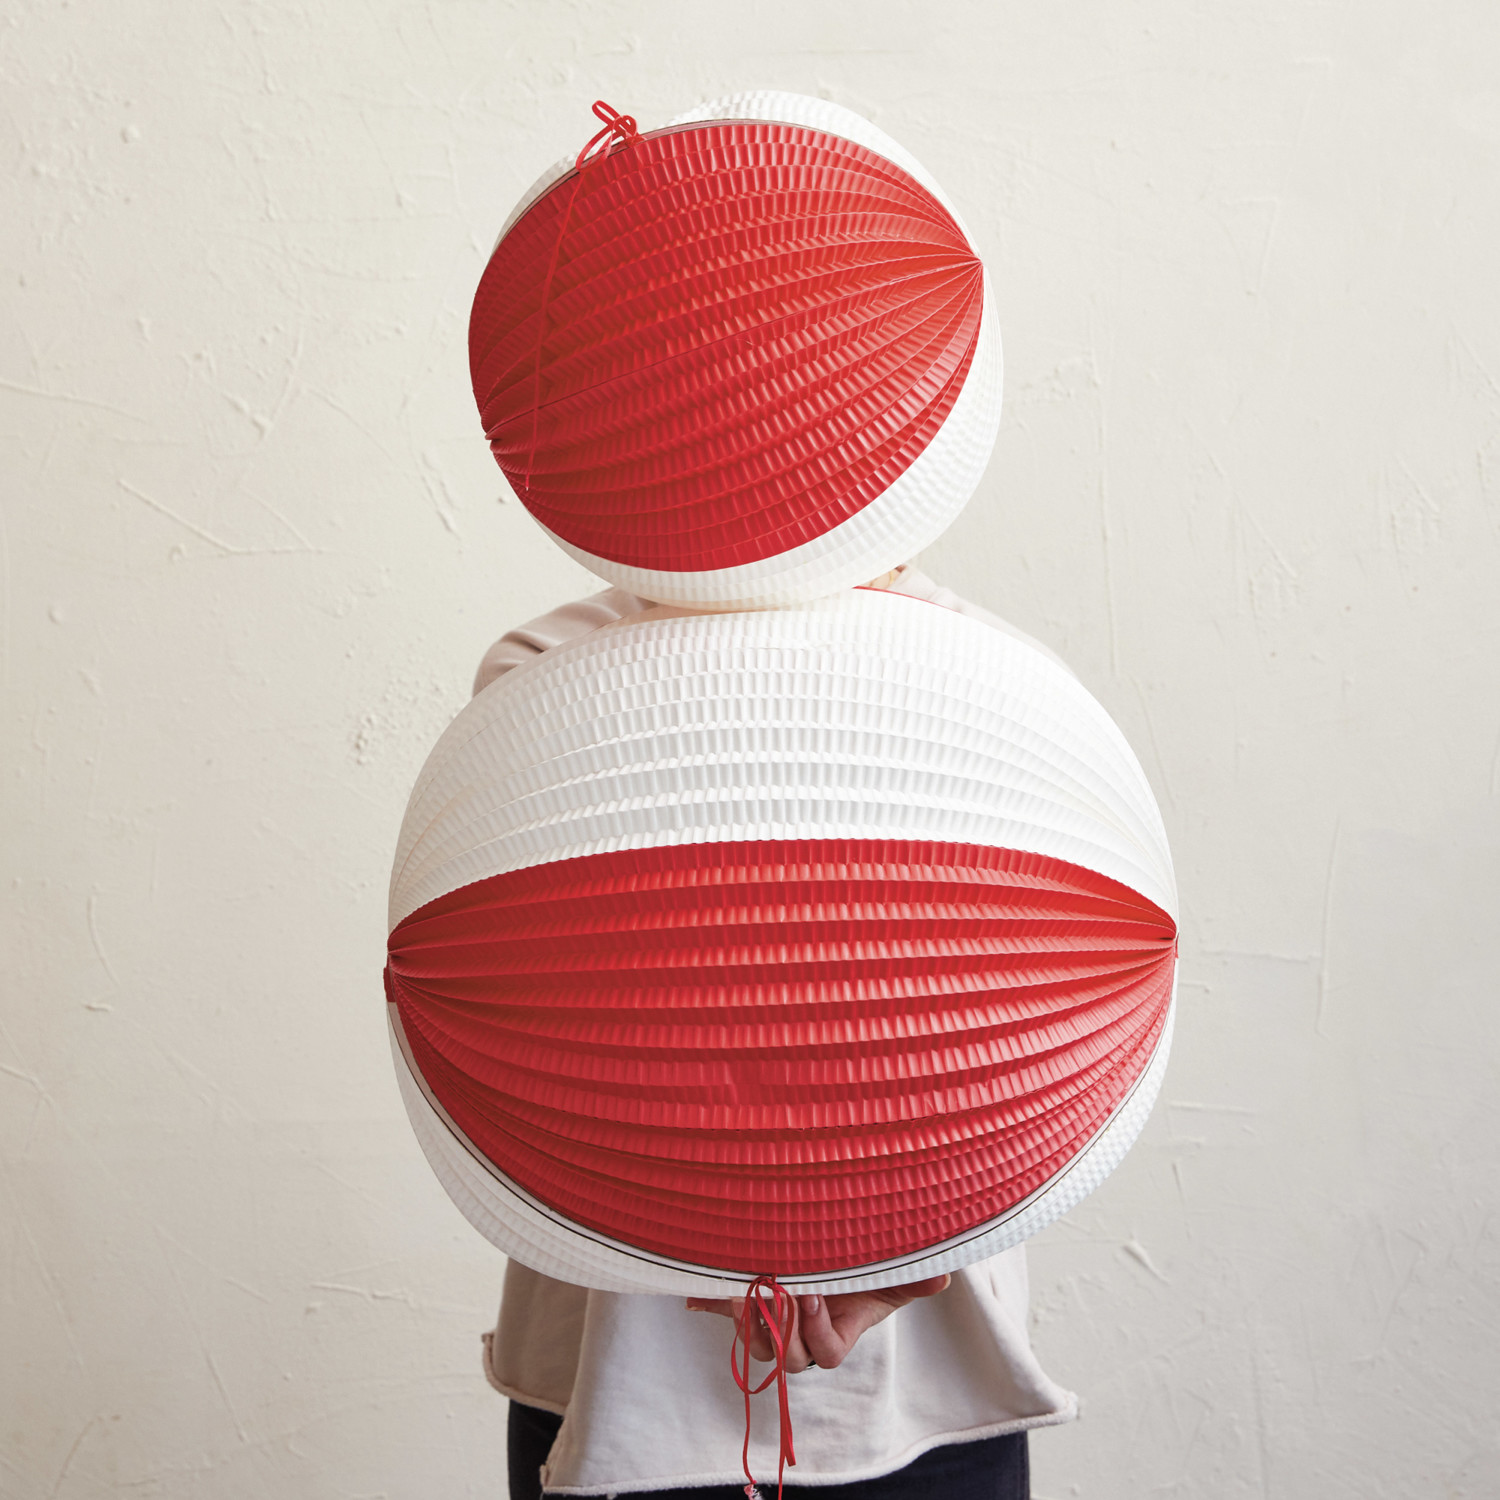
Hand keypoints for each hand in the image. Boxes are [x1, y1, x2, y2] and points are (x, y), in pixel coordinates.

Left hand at [685, 1274, 950, 1372]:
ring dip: (746, 1318)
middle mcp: (803, 1330)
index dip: (816, 1333)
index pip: (824, 1353)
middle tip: (773, 1292)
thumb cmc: (869, 1262)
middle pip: (784, 1355)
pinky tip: (692, 1294)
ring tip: (742, 1289)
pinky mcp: (748, 1293)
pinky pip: (723, 1306)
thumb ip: (914, 1276)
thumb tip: (942, 1276)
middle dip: (778, 1330)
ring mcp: (774, 1315)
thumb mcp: (893, 1267)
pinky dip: (708, 1300)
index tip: (813, 1296)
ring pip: (753, 1341)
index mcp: (838, 1328)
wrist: (840, 1242)